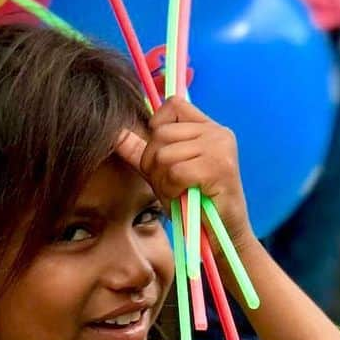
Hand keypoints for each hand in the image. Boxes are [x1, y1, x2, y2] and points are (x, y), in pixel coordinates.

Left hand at [116, 98, 253, 247]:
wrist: (223, 235)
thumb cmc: (193, 205)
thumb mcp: (164, 173)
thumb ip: (142, 152)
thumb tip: (116, 134)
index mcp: (208, 128)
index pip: (172, 104)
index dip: (157, 127)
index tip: (162, 156)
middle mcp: (217, 132)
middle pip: (162, 133)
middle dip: (154, 164)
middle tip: (169, 185)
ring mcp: (220, 148)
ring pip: (165, 154)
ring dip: (163, 181)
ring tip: (178, 192)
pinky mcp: (219, 167)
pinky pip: (176, 172)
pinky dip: (172, 189)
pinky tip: (184, 198)